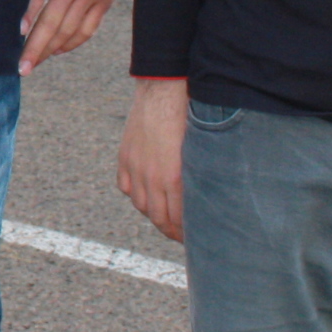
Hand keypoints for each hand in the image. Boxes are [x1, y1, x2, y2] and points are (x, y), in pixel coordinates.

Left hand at [19, 0, 131, 72]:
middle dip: (35, 48)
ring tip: (36, 62)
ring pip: (69, 31)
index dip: (28, 16)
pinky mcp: (104, 1)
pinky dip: (72, 43)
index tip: (16, 35)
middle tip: (22, 68)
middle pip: (52, 22)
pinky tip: (58, 50)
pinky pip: (87, 29)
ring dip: (51, 50)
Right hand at [118, 77, 189, 241]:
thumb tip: (206, 200)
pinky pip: (127, 187)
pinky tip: (146, 196)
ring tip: (165, 219)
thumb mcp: (199, 152)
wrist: (163, 91)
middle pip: (158, 218)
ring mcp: (135, 168)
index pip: (178, 220)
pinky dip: (137, 195)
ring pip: (141, 205)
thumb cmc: (188, 118)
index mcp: (173, 178)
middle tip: (182, 238)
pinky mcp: (125, 157)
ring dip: (154, 215)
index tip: (195, 240)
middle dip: (171, 232)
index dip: (186, 234)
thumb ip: (198, 179)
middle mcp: (151, 177)